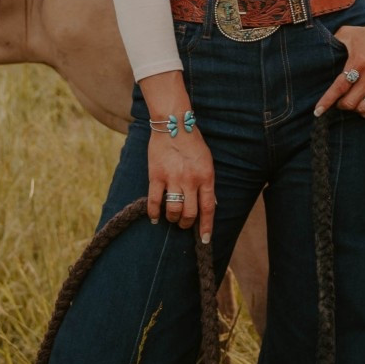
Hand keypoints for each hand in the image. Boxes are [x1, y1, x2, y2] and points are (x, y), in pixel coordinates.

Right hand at [148, 127, 216, 242]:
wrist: (174, 124)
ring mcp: (173, 178)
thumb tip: (210, 203)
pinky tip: (154, 217)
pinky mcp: (156, 176)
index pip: (208, 208)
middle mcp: (191, 180)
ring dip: (173, 218)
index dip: (206, 226)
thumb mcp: (207, 162)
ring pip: (173, 210)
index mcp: (206, 177)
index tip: (205, 239)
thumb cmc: (192, 143)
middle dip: (187, 223)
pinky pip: (155, 201)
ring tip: (172, 218)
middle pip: (190, 213)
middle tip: (184, 224)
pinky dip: (154, 213)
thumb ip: (207, 182)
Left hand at [314, 23, 364, 118]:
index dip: (327, 101)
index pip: (340, 87)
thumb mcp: (348, 33)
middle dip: (340, 104)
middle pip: (350, 102)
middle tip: (338, 100)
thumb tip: (319, 50)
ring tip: (350, 101)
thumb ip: (333, 41)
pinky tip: (362, 107)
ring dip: (353, 108)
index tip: (317, 111)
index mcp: (358, 62)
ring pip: (363, 108)